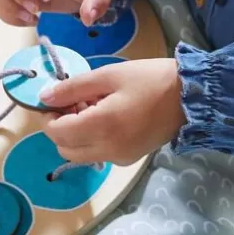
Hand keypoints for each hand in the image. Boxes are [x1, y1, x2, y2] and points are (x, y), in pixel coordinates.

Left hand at [41, 58, 185, 165]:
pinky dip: (92, 139)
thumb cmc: (149, 79)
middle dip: (60, 126)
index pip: (57, 133)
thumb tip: (44, 97)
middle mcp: (108, 150)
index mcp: (101, 127)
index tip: (56, 97)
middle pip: (64, 148)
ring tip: (92, 106)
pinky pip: (98, 153)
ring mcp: (119, 159)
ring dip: (76, 134)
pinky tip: (106, 116)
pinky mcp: (129, 159)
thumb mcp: (109, 75)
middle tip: (74, 101)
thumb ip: (73, 87)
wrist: (190, 96)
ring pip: (80, 154)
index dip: (48, 116)